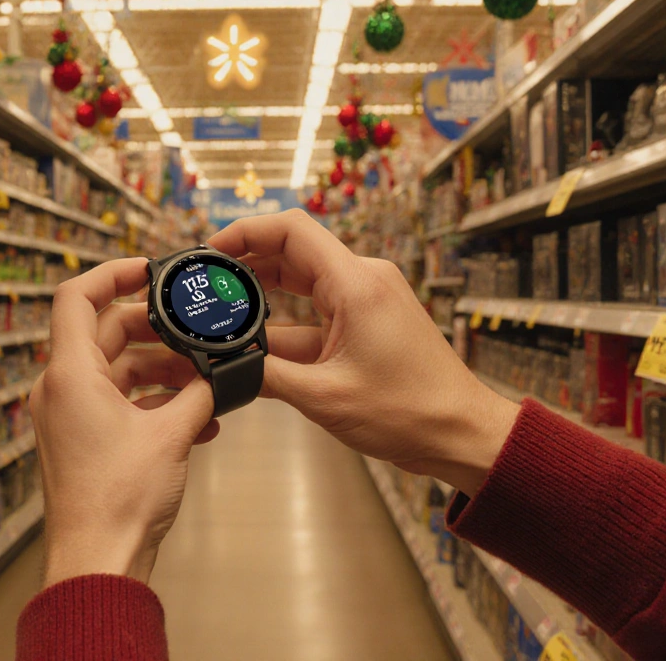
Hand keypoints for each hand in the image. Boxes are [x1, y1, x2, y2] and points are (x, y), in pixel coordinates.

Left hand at [31, 258, 217, 586]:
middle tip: (196, 334)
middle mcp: (60, 389)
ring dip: (162, 371)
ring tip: (205, 384)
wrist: (98, 561)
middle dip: (156, 332)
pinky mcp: (82, 442)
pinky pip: (118, 403)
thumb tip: (222, 371)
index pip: (76, 296)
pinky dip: (154, 402)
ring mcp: (68, 416)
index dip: (113, 273)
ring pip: (117, 370)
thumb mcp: (172, 434)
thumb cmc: (120, 500)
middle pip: (106, 333)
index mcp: (70, 374)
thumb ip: (200, 392)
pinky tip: (197, 420)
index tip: (149, 269)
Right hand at [209, 210, 520, 493]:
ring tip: (219, 312)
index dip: (245, 232)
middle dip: (245, 266)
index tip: (210, 251)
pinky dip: (284, 326)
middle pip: (291, 253)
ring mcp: (366, 302)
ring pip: (300, 286)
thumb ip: (266, 375)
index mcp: (357, 284)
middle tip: (204, 285)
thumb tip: (221, 368)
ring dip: (261, 298)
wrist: (461, 434)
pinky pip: (316, 314)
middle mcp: (363, 281)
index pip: (291, 230)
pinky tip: (252, 345)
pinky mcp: (366, 324)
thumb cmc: (411, 413)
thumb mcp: (325, 397)